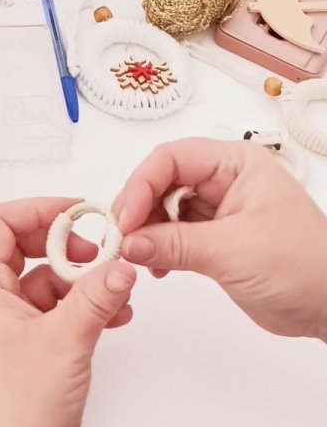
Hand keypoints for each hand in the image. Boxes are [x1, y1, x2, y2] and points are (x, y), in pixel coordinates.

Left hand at [0, 200, 134, 426]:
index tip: (76, 213)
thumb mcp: (65, 341)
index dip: (37, 209)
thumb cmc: (15, 414)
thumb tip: (117, 265)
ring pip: (44, 282)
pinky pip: (54, 311)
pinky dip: (81, 307)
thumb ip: (95, 297)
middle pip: (23, 247)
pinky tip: (111, 316)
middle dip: (65, 245)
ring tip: (113, 287)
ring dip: (80, 280)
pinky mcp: (26, 349)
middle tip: (98, 250)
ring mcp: (7, 327)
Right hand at [113, 138, 326, 341]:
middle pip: (165, 179)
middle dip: (141, 207)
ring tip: (138, 255)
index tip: (126, 218)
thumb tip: (130, 242)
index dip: (142, 184)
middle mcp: (227, 179)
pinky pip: (177, 232)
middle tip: (123, 238)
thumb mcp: (234, 252)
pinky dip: (160, 246)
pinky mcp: (218, 237)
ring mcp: (222, 208)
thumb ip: (176, 244)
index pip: (173, 159)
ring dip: (148, 229)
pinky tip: (156, 265)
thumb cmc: (304, 267)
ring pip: (167, 206)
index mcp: (236, 163)